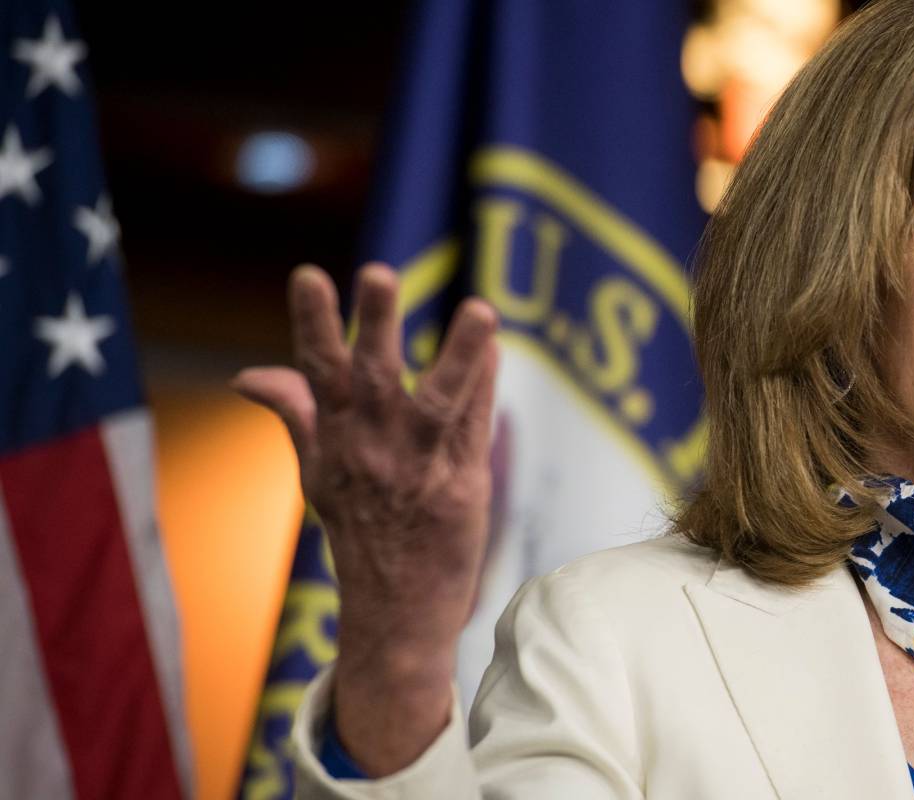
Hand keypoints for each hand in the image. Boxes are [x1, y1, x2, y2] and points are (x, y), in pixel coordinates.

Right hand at [234, 263, 498, 773]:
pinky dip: (484, 389)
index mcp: (335, 441)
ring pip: (438, 403)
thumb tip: (245, 374)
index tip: (309, 275)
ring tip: (480, 310)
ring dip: (458, 356)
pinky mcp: (461, 491)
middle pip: (372, 378)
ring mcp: (418, 471)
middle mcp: (372, 451)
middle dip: (374, 324)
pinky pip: (475, 430)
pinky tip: (495, 350)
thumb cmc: (360, 534)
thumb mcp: (317, 475)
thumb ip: (295, 415)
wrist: (395, 615)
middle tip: (377, 272)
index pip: (318, 373)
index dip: (313, 323)